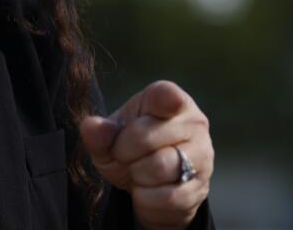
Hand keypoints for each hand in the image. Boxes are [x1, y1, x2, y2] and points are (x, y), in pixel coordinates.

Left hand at [79, 80, 212, 229]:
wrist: (148, 187)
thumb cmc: (129, 150)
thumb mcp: (108, 139)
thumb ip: (99, 132)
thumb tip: (91, 126)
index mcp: (168, 99)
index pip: (167, 95)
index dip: (166, 99)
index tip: (171, 102)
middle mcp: (193, 123)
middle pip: (145, 137)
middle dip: (124, 151)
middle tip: (124, 155)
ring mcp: (202, 155)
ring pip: (158, 167)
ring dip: (136, 175)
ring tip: (137, 171)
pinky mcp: (200, 187)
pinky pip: (167, 196)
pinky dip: (146, 198)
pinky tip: (147, 190)